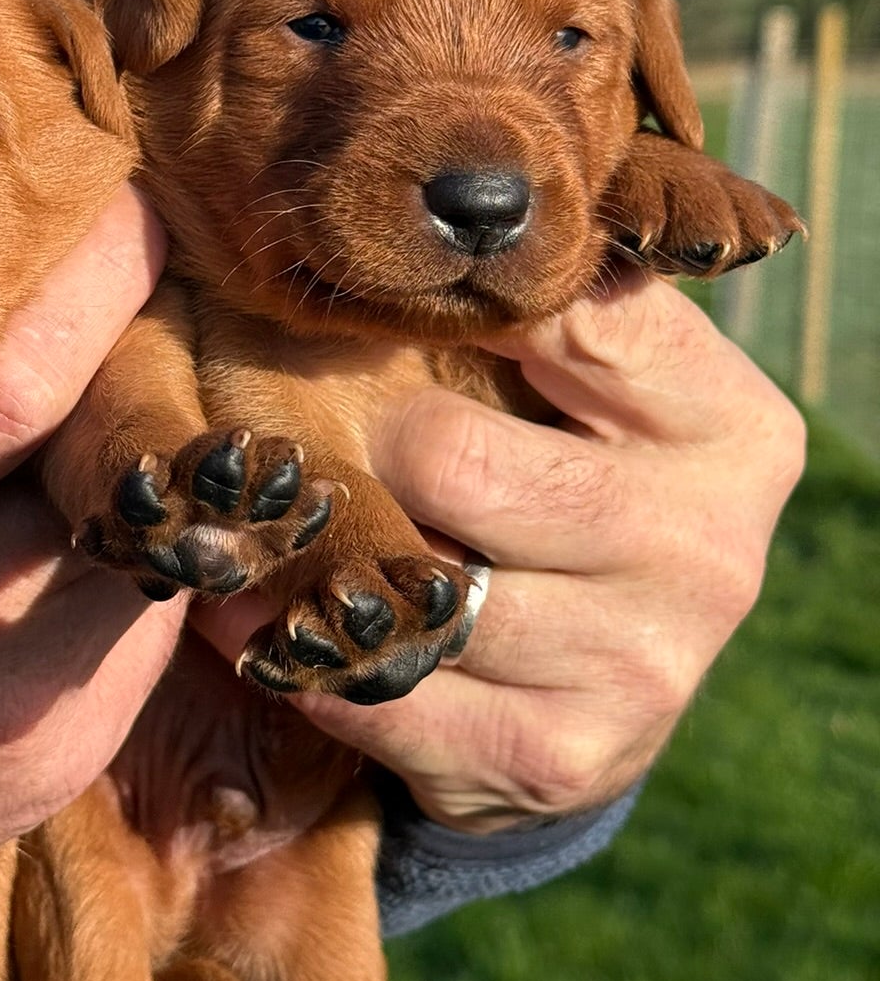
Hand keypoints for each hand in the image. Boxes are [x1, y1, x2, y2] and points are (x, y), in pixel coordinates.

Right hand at [0, 188, 181, 980]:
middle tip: (153, 252)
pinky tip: (96, 508)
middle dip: (144, 333)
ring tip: (120, 377)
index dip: (94, 272)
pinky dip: (135, 540)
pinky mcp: (35, 758)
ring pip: (133, 514)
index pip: (6, 374)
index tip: (112, 195)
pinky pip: (142, 607)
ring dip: (143, 436)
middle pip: (94, 441)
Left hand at [197, 272, 804, 831]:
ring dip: (310, 556)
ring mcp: (642, 663)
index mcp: (729, 423)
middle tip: (281, 426)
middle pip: (450, 459)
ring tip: (250, 520)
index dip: (442, 304)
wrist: (605, 680)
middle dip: (353, 439)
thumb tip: (411, 221)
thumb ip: (538, 304)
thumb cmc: (575, 473)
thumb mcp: (591, 381)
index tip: (363, 299)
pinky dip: (306, 658)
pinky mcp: (564, 759)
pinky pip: (386, 696)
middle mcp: (708, 546)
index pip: (562, 317)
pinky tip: (266, 618)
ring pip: (409, 586)